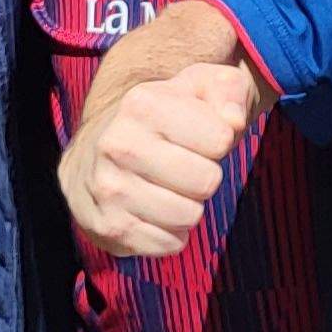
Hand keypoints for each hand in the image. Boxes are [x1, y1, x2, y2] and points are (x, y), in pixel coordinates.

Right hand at [56, 62, 262, 256]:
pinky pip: (170, 244)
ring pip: (189, 216)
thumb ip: (228, 90)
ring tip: (168, 187)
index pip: (221, 138)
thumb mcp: (199, 86)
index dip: (219, 140)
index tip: (197, 136)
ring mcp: (108, 189)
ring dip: (189, 206)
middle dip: (205, 176)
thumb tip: (234, 121)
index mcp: (142, 105)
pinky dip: (171, 233)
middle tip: (184, 165)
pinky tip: (153, 210)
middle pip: (207, 181)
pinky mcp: (108, 227)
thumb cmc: (164, 117)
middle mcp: (117, 145)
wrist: (98, 148)